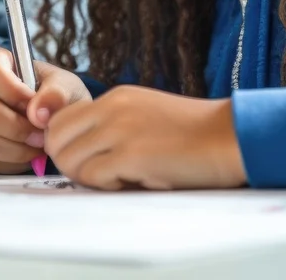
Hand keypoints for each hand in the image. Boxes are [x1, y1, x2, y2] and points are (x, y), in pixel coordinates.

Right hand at [0, 47, 89, 173]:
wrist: (51, 122)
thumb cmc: (55, 96)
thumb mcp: (65, 86)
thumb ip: (56, 93)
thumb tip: (38, 114)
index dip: (12, 91)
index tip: (33, 104)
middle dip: (18, 129)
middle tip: (42, 135)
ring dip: (14, 149)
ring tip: (36, 145)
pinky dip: (9, 161)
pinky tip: (25, 153)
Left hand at [44, 86, 246, 189]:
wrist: (229, 137)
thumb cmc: (194, 135)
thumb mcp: (145, 115)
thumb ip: (112, 126)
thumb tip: (80, 153)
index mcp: (116, 98)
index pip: (61, 119)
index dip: (65, 145)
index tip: (85, 161)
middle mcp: (112, 108)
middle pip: (56, 139)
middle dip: (69, 163)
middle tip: (98, 175)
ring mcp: (120, 130)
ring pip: (69, 160)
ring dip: (89, 177)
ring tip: (121, 177)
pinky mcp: (131, 155)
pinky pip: (92, 177)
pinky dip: (106, 187)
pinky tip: (133, 181)